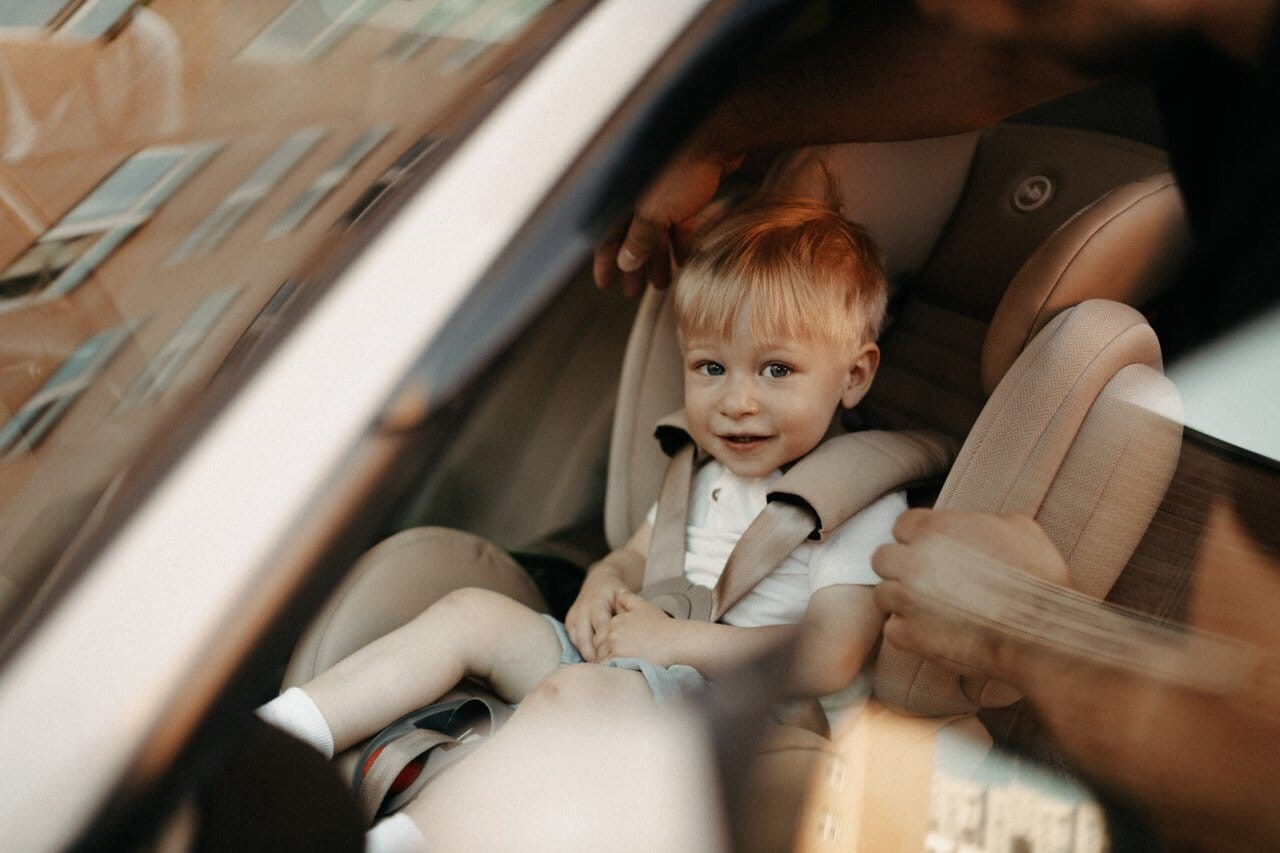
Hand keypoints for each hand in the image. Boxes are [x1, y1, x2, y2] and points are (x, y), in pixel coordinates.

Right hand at [565, 565, 628, 661]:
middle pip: (587, 641)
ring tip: (603, 670)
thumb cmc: (616, 592)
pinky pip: (575, 642)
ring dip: (590, 657)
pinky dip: (584, 651)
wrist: (599, 581)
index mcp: (597, 604)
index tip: (619, 661)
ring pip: (579, 643)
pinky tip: (596, 661)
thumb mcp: (625, 597)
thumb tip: (635, 634)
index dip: (609, 647)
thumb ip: (627, 613)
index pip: (601, 630)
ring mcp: (573, 617)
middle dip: (597, 658)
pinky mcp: (569, 622)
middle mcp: (582, 610)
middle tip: (609, 671)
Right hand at [592, 144, 743, 297]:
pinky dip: (680, 243)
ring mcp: (665, 193)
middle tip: (634, 292)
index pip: (606, 234)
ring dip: (658, 259)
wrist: (718, 138)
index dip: (605, 261)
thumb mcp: (654, 212)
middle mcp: (640, 195)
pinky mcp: (689, 191)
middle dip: (633, 266)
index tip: (605, 284)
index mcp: (623, 197)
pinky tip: (685, 262)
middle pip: (631, 236)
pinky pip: (680, 224)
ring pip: (657, 232)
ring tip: (662, 284)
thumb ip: (638, 239)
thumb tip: (626, 262)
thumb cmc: (681, 169)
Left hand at [595, 590, 677, 665]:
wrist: (674, 641)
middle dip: (604, 653)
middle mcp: (612, 633)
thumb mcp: (644, 606)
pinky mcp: (620, 660)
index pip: (600, 635)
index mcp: (615, 621)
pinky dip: (611, 670)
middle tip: (616, 659)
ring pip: (601, 658)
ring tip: (618, 667)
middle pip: (598, 647)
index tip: (616, 649)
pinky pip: (608, 668)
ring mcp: (615, 647)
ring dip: (607, 662)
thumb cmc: (662, 625)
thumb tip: (617, 593)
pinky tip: (620, 672)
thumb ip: (627, 598)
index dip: (606, 643)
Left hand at [871, 508, 1070, 680]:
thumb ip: (982, 521)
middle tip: (926, 583)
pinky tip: (932, 633)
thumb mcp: (1019, 528)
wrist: (1044, 632)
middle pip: (883, 558)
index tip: (932, 553)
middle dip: (901, 569)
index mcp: (936, 528)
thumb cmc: (1039, 579)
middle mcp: (913, 560)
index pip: (902, 525)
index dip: (917, 540)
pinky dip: (908, 633)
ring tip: (931, 611)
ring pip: (883, 594)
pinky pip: (892, 629)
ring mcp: (908, 598)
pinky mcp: (910, 634)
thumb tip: (974, 526)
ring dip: (903, 602)